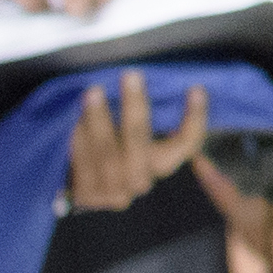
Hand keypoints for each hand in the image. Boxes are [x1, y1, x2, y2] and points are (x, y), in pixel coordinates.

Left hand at [63, 73, 211, 215]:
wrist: (78, 184)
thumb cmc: (111, 146)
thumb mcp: (130, 133)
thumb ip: (139, 115)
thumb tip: (141, 79)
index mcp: (162, 164)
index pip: (186, 145)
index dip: (195, 120)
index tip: (196, 90)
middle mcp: (142, 181)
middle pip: (140, 145)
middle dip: (135, 107)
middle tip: (131, 76)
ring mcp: (115, 192)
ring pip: (108, 155)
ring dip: (99, 120)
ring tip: (94, 93)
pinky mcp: (88, 195)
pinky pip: (85, 163)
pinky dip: (80, 140)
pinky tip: (77, 120)